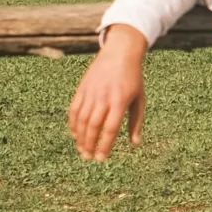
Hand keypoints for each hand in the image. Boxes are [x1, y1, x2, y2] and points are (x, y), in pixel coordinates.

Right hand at [68, 27, 147, 160]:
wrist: (120, 53)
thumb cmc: (133, 79)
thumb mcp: (139, 99)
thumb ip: (136, 122)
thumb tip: (135, 144)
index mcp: (120, 101)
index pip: (110, 129)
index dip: (104, 145)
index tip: (101, 158)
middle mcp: (103, 97)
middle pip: (93, 126)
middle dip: (89, 144)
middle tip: (88, 158)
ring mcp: (91, 92)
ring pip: (81, 119)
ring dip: (79, 137)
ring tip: (81, 150)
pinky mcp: (82, 88)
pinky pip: (74, 109)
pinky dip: (72, 123)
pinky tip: (75, 134)